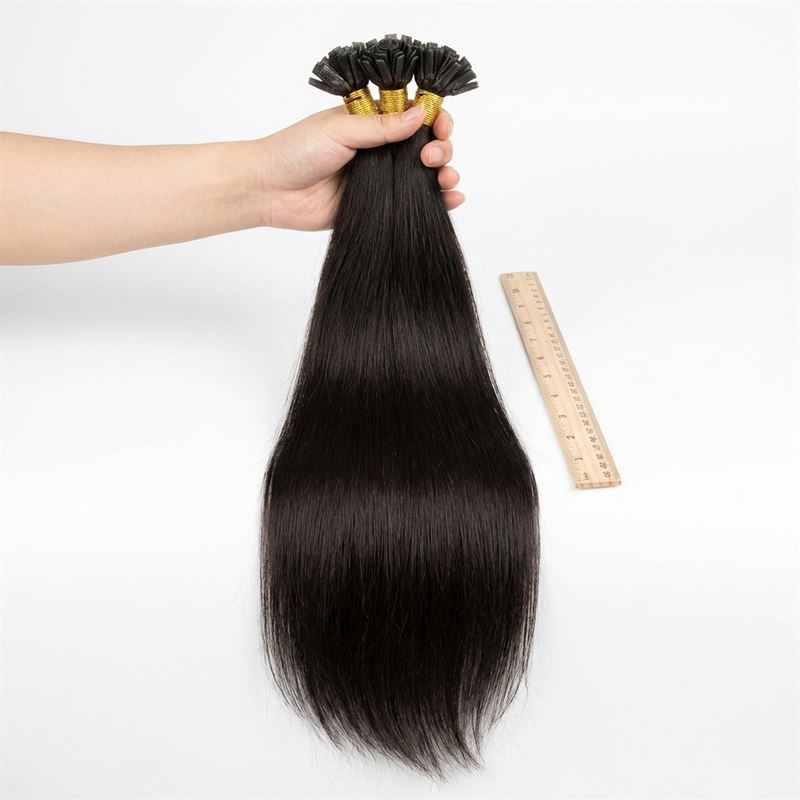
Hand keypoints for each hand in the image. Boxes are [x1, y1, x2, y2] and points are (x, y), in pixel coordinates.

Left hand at [259, 103, 461, 230]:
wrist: (270, 192)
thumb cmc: (296, 151)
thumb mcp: (339, 130)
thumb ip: (381, 126)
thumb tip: (421, 113)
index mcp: (372, 121)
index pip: (414, 114)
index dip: (433, 117)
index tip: (439, 125)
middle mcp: (380, 149)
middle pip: (427, 144)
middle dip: (441, 147)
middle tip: (431, 156)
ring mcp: (382, 179)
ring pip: (425, 174)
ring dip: (444, 173)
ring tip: (444, 178)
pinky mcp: (379, 207)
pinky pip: (414, 203)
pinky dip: (439, 202)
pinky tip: (452, 200)